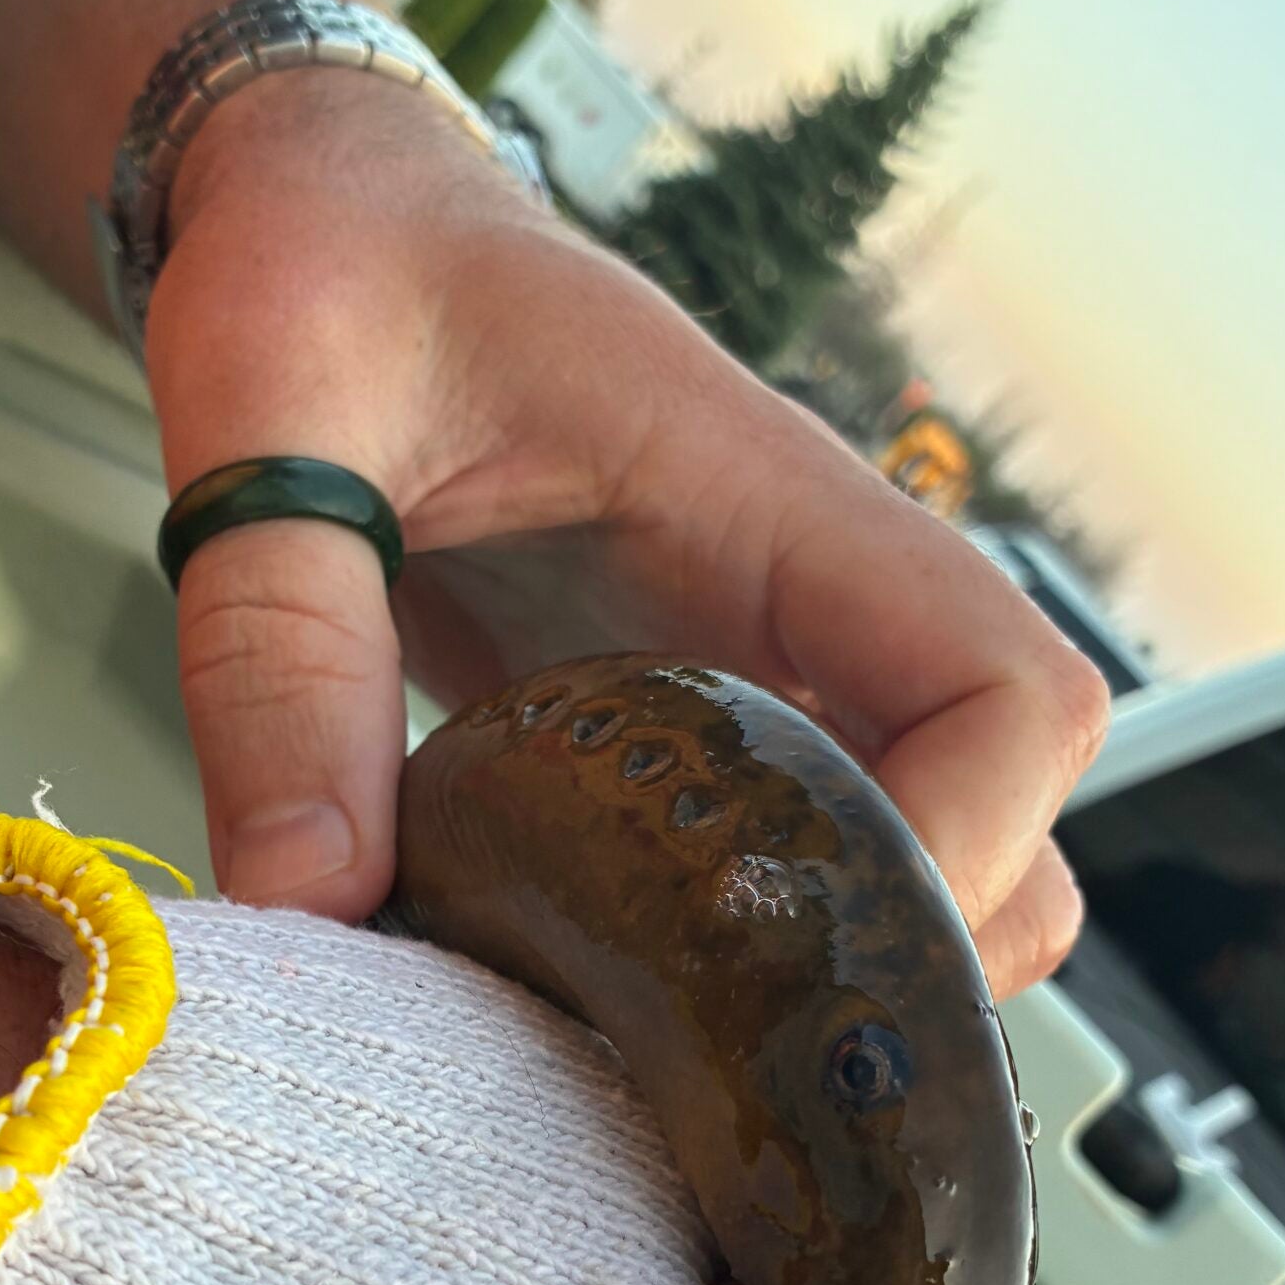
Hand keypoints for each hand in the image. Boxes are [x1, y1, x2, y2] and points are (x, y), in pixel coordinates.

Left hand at [145, 74, 1108, 999]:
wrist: (333, 221)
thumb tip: (308, 909)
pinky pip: (798, 868)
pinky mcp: (693, 728)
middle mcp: (805, 604)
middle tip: (718, 1064)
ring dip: (834, 980)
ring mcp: (763, 673)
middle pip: (1014, 825)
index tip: (812, 956)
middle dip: (906, 965)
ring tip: (658, 1057)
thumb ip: (277, 647)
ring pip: (927, 868)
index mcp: (767, 504)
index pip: (1012, 690)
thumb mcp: (270, 422)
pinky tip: (594, 1011)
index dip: (971, 847)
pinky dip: (742, 965)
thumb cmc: (329, 268)